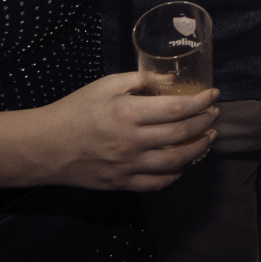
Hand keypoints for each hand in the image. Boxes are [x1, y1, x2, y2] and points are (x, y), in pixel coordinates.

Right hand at [36, 74, 219, 192]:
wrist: (46, 147)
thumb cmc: (74, 110)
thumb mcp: (105, 85)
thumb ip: (138, 79)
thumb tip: (169, 78)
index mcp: (127, 113)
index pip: (176, 108)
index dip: (200, 102)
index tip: (213, 95)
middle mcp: (131, 141)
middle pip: (182, 134)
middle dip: (205, 123)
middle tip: (214, 114)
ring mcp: (128, 166)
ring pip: (176, 162)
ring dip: (199, 148)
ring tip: (208, 137)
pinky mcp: (123, 183)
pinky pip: (159, 182)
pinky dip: (177, 173)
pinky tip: (185, 162)